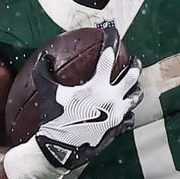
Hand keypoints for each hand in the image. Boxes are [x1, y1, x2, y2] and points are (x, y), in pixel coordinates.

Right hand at [32, 27, 142, 170]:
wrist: (59, 149)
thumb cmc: (53, 119)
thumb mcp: (47, 92)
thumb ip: (44, 71)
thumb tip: (44, 55)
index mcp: (97, 86)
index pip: (108, 56)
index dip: (111, 39)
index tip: (111, 29)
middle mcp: (112, 98)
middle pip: (131, 75)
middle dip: (134, 64)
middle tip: (134, 59)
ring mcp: (117, 115)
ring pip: (135, 97)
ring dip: (135, 88)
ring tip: (134, 85)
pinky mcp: (117, 129)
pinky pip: (129, 118)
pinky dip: (127, 112)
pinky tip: (124, 110)